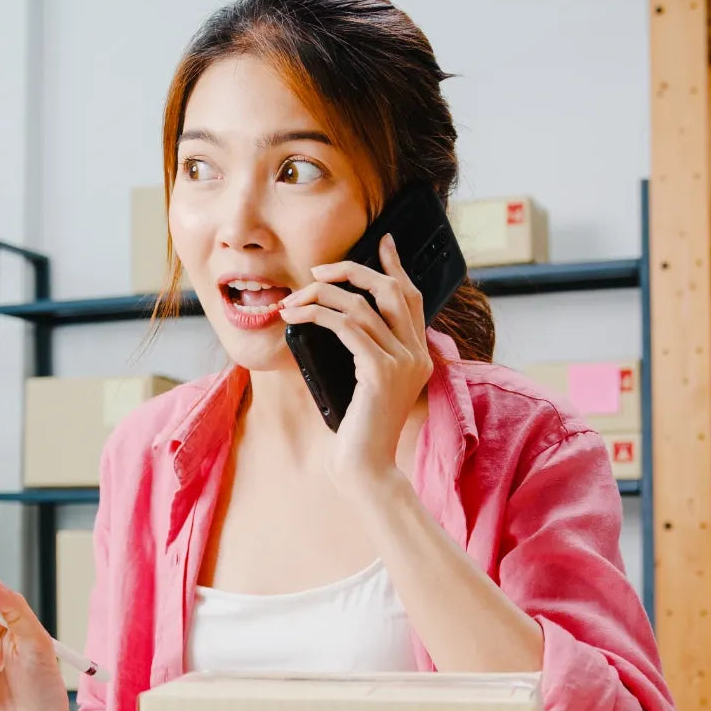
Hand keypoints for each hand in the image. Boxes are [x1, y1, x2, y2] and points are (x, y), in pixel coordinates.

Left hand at [279, 233, 431, 481]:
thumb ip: (365, 353)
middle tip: (317, 270)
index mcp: (419, 355)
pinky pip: (348, 327)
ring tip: (292, 300)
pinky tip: (296, 317)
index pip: (412, 297)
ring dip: (321, 296)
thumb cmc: (358, 432)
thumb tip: (337, 318)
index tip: (382, 241)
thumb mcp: (365, 385)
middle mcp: (418, 354)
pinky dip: (318, 315)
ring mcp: (404, 362)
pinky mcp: (382, 372)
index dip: (395, 266)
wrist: (365, 470)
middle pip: (391, 290)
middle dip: (352, 272)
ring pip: (364, 306)